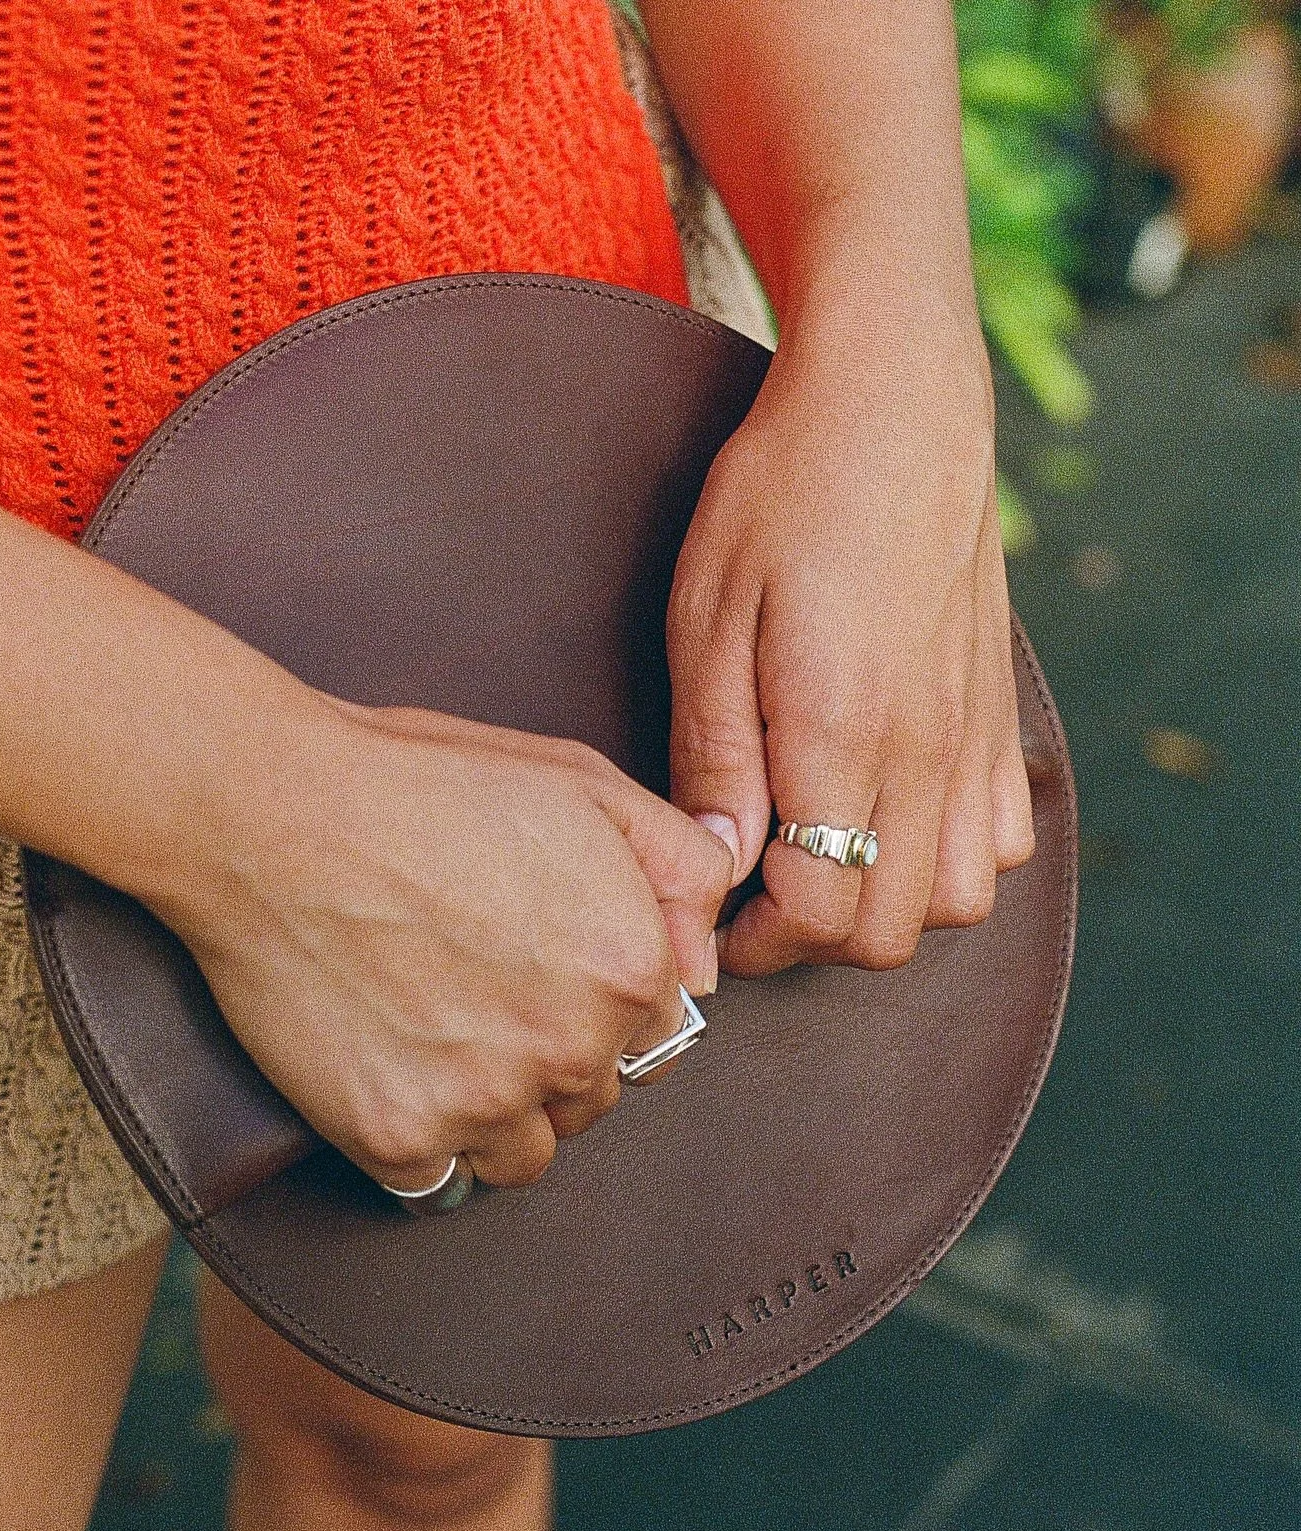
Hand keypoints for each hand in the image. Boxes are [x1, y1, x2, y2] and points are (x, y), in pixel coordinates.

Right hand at [158, 694, 732, 1193]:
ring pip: (526, 1157)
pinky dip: (420, 1144)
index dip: (597, 1005)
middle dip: (550, 1060)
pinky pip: (439, 1183)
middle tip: (476, 995)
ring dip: (495, 1117)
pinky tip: (391, 1077)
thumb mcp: (582, 783)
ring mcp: (485, 1102)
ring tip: (436, 1041)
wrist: (269, 813)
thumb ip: (680, 868)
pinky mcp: (399, 1138)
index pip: (654, 1037)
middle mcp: (572, 1047)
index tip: (538, 973)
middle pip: (593, 1100)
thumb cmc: (421, 784)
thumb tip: (713, 955)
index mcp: (629, 968)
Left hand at [666, 301, 1034, 976]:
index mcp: (841, 733)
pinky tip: (892, 820)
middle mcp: (924, 752)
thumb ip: (713, 754)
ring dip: (885, 910)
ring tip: (821, 863)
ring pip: (960, 902)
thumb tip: (714, 861)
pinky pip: (1006, 838)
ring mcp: (974, 737)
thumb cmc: (781, 495)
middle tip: (751, 896)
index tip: (709, 921)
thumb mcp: (708, 617)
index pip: (816, 913)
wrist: (894, 401)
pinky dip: (954, 861)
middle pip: (886, 932)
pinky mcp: (1000, 714)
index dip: (752, 943)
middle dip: (808, 942)